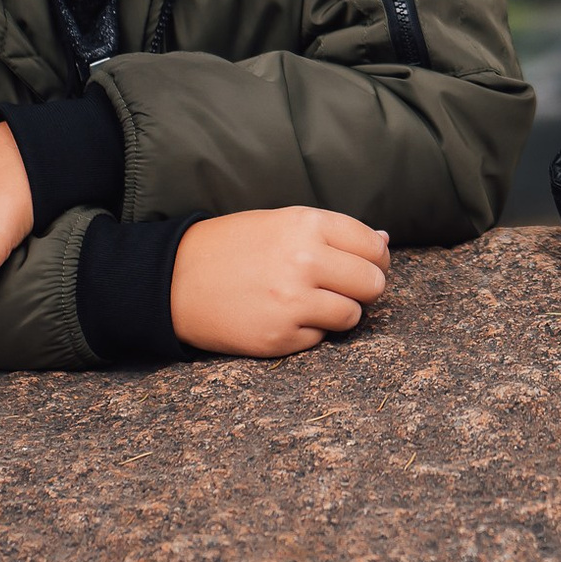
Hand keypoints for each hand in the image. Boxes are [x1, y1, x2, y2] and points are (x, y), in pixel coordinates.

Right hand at [170, 208, 392, 356]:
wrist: (175, 279)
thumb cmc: (234, 247)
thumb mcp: (283, 223)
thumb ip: (336, 234)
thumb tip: (385, 241)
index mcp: (308, 225)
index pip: (374, 247)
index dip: (376, 259)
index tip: (364, 265)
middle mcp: (305, 260)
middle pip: (373, 283)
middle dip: (363, 288)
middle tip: (340, 287)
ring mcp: (293, 301)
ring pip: (353, 315)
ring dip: (339, 311)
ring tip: (309, 301)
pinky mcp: (280, 337)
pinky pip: (320, 338)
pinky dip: (309, 331)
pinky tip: (282, 316)